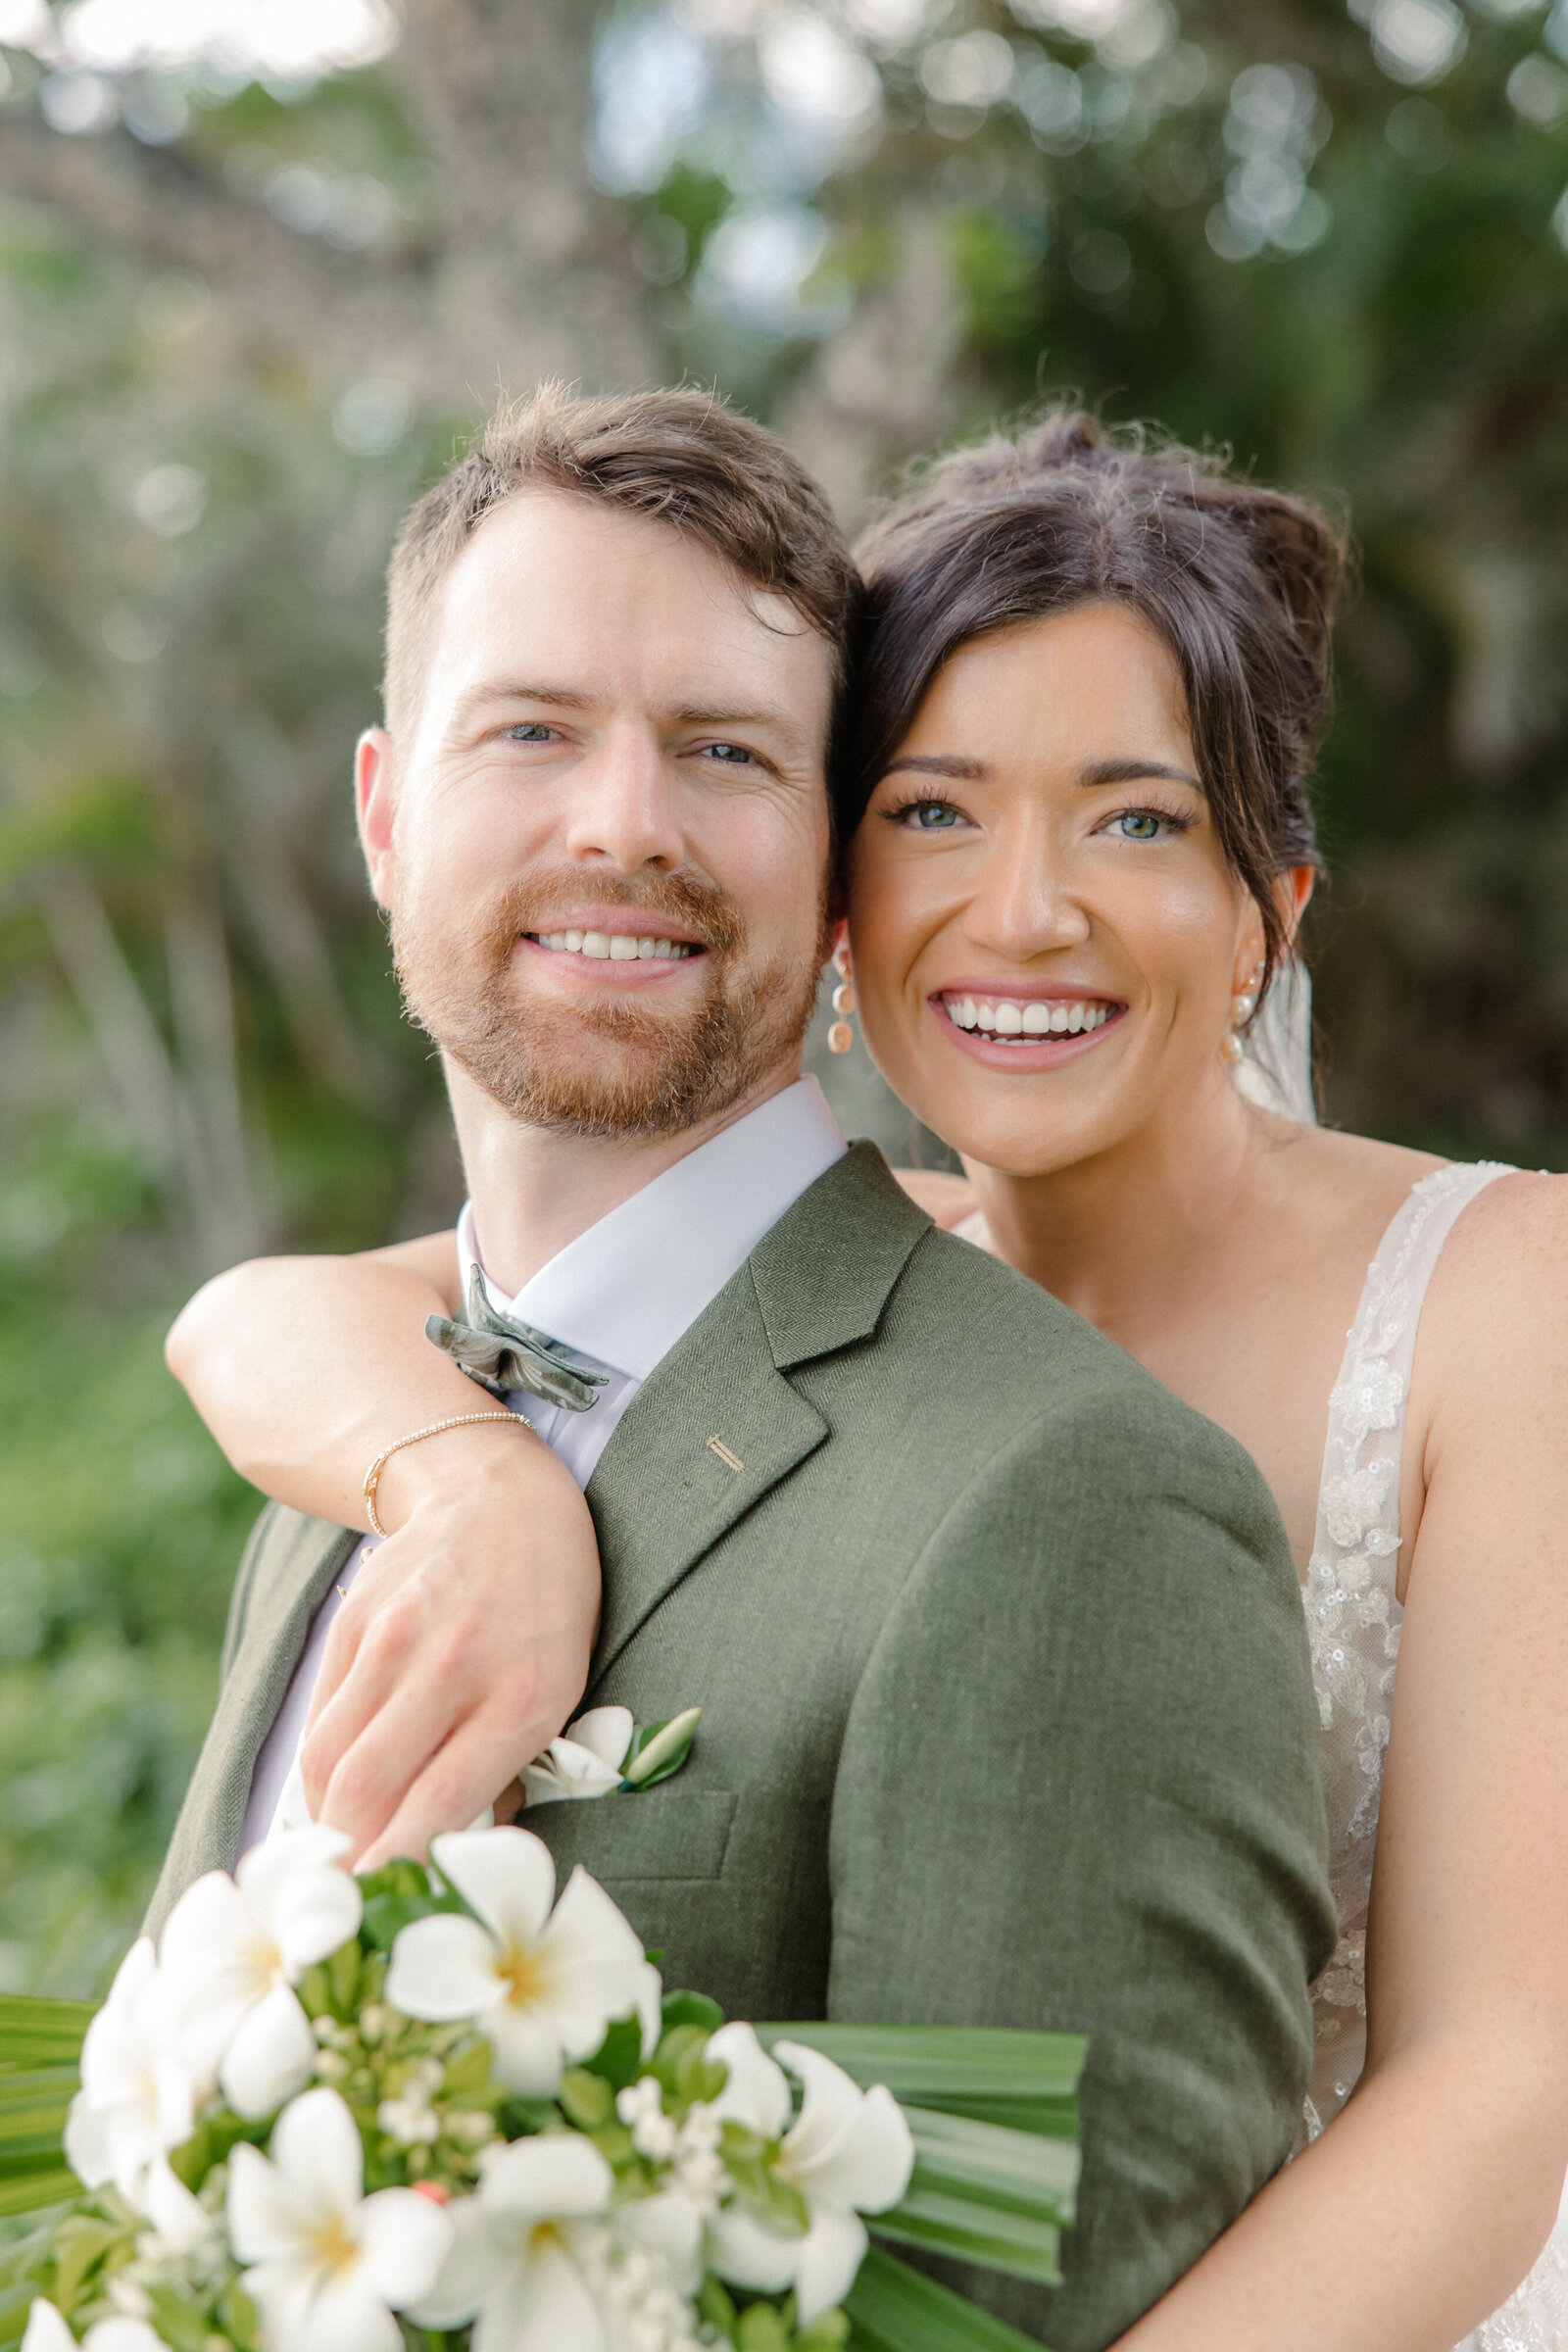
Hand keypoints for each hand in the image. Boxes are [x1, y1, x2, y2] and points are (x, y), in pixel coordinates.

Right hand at [298, 1426, 600, 1868]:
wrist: (498, 1497)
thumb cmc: (546, 1609)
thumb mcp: (562, 1686)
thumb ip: (511, 1767)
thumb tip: (462, 1849)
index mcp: (522, 1697)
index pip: (439, 1804)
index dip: (399, 1867)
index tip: (379, 1916)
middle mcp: (454, 1668)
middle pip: (367, 1789)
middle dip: (346, 1859)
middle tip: (341, 1903)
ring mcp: (396, 1641)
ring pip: (328, 1759)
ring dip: (325, 1820)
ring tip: (335, 1853)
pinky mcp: (354, 1623)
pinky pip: (320, 1718)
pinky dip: (321, 1768)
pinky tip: (335, 1791)